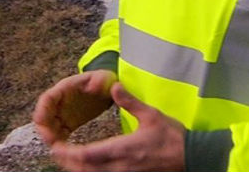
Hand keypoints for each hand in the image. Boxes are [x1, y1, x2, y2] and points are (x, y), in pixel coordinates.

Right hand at [32, 70, 116, 145]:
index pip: (47, 98)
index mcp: (65, 88)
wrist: (107, 89)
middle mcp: (60, 101)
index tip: (41, 124)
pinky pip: (58, 134)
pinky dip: (59, 142)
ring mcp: (63, 113)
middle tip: (51, 143)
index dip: (41, 111)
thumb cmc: (106, 82)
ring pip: (49, 127)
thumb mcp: (106, 78)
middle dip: (43, 129)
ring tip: (60, 150)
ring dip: (51, 138)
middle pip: (43, 115)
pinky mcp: (68, 123)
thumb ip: (101, 79)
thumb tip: (93, 87)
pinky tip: (66, 150)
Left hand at [49, 82, 185, 171]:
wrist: (192, 157)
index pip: (88, 155)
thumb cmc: (172, 137)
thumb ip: (130, 102)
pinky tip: (87, 164)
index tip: (56, 147)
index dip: (69, 153)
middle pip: (85, 169)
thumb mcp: (151, 115)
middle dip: (68, 161)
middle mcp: (120, 166)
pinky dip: (91, 171)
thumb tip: (114, 85)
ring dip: (77, 168)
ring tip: (66, 157)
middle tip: (55, 151)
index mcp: (123, 149)